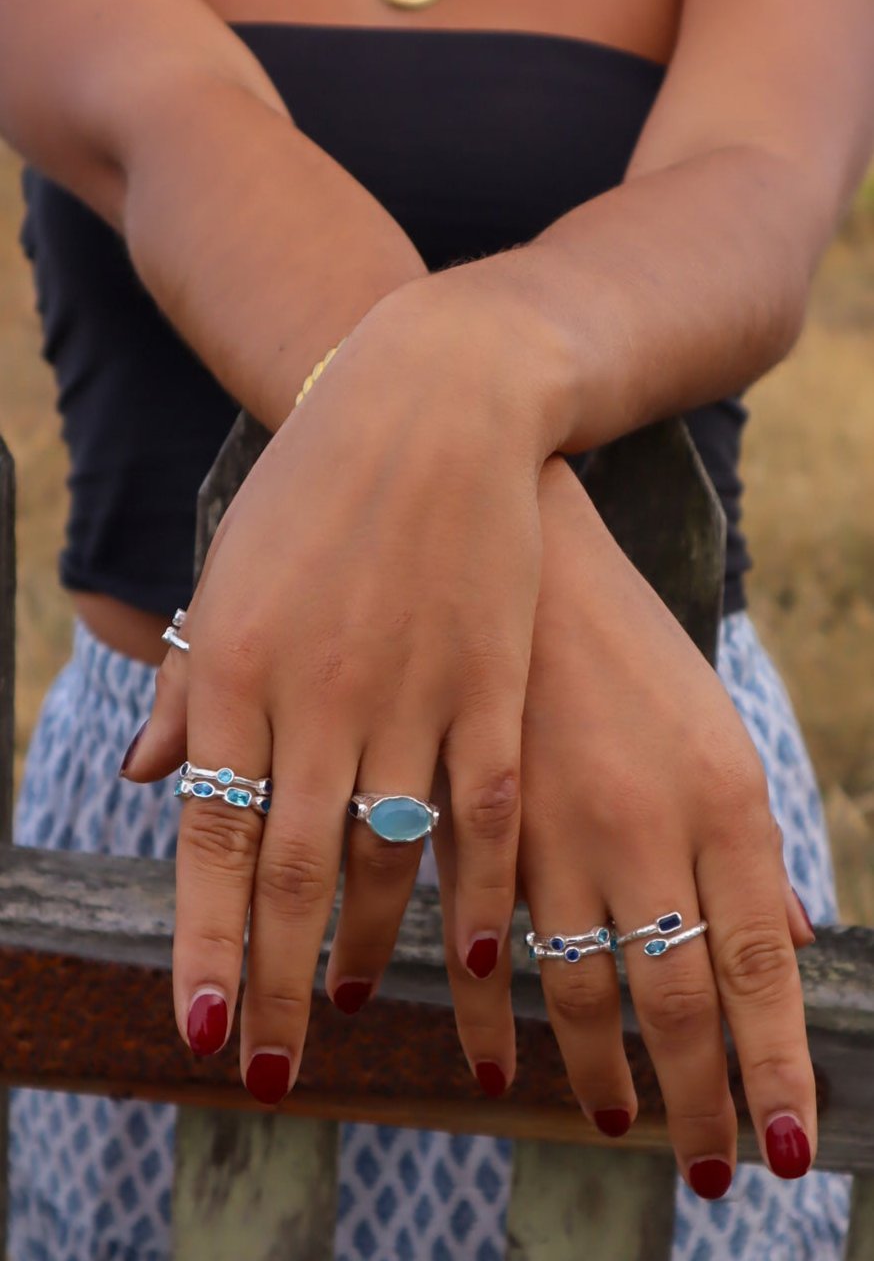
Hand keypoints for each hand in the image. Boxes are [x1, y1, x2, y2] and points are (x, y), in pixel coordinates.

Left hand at [122, 272, 562, 1098]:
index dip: (212, 944)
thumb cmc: (314, 494)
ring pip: (388, 857)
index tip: (207, 1029)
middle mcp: (320, 696)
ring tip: (347, 1007)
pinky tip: (480, 950)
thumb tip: (152, 781)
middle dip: (277, 984)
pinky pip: (484, 812)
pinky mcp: (489, 682)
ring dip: (367, 948)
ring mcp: (412, 691)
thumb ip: (194, 688)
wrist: (429, 403)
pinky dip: (480, 891)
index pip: (216, 840)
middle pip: (295, 874)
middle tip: (269, 1068)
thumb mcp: (232, 578)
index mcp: (239, 670)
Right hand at [434, 456, 815, 1192]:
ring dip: (598, 1075)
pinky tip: (491, 1065)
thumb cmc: (628, 641)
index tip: (788, 1148)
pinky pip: (485, 948)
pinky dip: (487, 1019)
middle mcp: (646, 825)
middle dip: (699, 1100)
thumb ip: (748, 844)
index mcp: (725, 797)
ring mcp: (556, 827)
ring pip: (579, 990)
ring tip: (614, 1127)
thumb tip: (793, 940)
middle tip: (714, 1171)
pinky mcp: (480, 820)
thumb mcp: (711, 727)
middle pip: (677, 999)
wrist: (520, 543)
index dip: (774, 1068)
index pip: (760, 966)